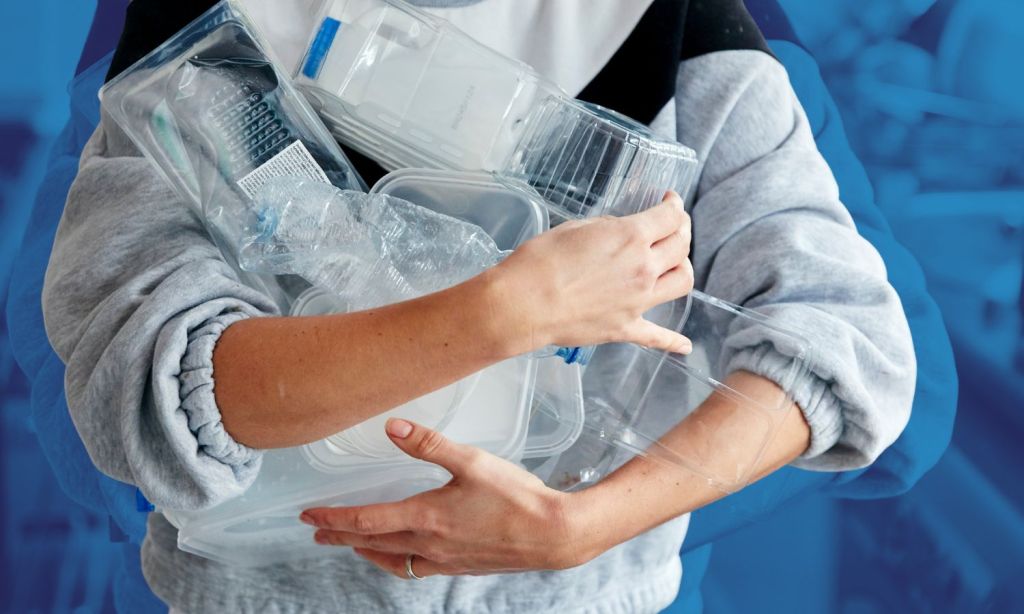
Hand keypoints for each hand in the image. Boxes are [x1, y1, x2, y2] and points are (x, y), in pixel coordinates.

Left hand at [300, 419, 595, 577]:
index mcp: (427, 517)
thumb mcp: (472, 461)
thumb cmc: (516, 497)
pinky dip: (395, 561)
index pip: (365, 520)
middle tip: (316, 531)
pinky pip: (415, 568)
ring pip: (391, 560)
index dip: (333, 517)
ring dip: (364, 551)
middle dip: (340, 536)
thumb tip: (391, 427)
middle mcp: (429, 544)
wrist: (553, 535)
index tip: (309, 514)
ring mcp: (444, 560)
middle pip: (371, 543)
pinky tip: (399, 555)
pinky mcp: (460, 567)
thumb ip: (429, 445)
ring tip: (349, 544)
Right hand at [492, 191, 692, 354]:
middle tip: (673, 226)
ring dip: (683, 268)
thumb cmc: (541, 262)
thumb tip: (619, 233)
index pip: (670, 217)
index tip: (670, 202)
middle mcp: (643, 268)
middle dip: (681, 230)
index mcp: (631, 238)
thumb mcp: (575, 228)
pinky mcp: (625, 328)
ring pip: (682, 282)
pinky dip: (673, 341)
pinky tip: (684, 346)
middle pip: (681, 246)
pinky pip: (658, 336)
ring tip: (675, 264)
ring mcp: (638, 301)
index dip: (675, 205)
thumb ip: (607, 228)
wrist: (524, 304)